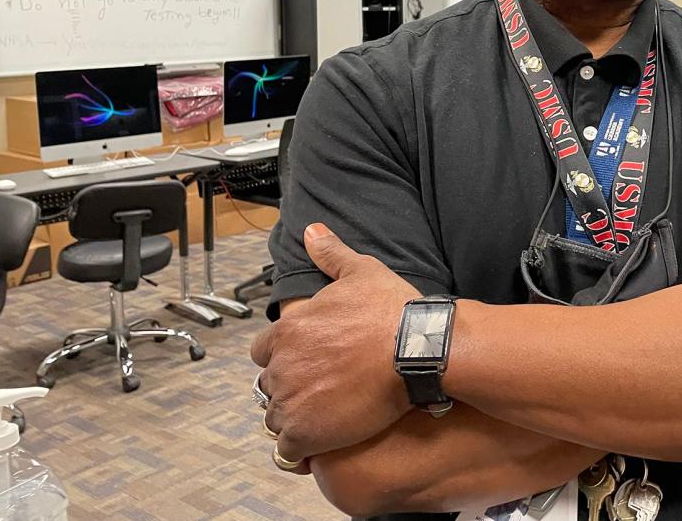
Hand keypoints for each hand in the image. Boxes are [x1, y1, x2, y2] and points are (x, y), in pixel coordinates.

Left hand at [251, 223, 419, 462]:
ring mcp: (292, 401)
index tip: (308, 361)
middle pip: (270, 385)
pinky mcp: (307, 433)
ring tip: (325, 417)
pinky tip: (322, 443)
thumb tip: (311, 231)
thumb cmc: (391, 310)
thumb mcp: (361, 271)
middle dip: (290, 387)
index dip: (285, 356)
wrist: (417, 350)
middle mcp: (283, 366)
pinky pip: (288, 450)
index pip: (263, 351)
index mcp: (289, 330)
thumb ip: (331, 254)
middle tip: (321, 389)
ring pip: (277, 418)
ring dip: (294, 418)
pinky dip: (301, 449)